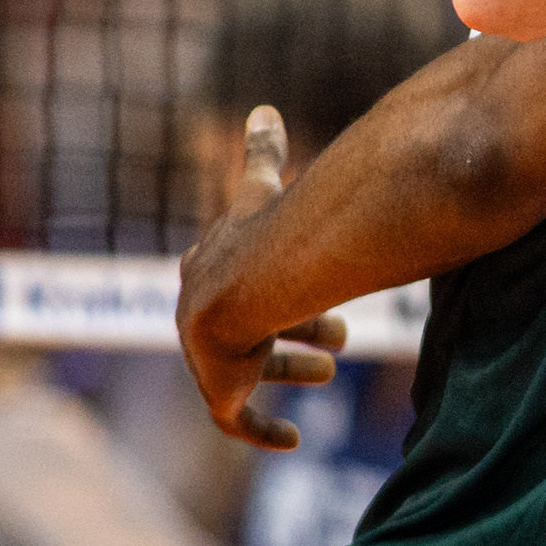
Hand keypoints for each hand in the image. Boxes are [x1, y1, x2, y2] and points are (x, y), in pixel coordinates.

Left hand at [174, 107, 347, 451]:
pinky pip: (237, 422)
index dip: (277, 281)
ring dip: (289, 366)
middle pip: (252, 324)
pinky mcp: (217, 393)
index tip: (309, 290)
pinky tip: (293, 439)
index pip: (241, 273)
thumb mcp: (261, 187)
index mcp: (213, 265)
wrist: (242, 286)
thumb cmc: (259, 236)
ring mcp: (208, 356)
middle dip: (295, 329)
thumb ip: (260, 151)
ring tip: (328, 371)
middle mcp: (205, 311)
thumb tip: (262, 106)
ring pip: (250, 369)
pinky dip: (263, 429)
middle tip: (340, 335)